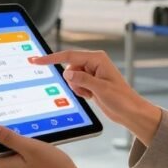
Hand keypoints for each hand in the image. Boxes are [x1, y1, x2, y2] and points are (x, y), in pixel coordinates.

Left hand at [0, 124, 91, 167]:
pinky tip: (41, 146)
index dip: (1, 133)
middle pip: (4, 149)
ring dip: (24, 143)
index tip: (12, 123)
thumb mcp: (30, 148)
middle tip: (27, 128)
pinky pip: (23, 159)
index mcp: (4, 167)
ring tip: (36, 137)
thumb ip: (9, 138)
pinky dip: (30, 151)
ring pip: (15, 152)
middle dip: (14, 137)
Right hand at [30, 50, 161, 144]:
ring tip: (92, 94)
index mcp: (97, 59)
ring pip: (71, 78)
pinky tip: (92, 96)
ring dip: (78, 88)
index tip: (37, 60)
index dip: (52, 58)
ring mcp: (92, 73)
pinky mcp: (90, 82)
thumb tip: (67, 74)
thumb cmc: (121, 98)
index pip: (69, 56)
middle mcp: (94, 63)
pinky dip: (80, 92)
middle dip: (74, 82)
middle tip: (88, 90)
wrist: (129, 111)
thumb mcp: (100, 89)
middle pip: (70, 69)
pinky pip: (76, 85)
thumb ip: (82, 80)